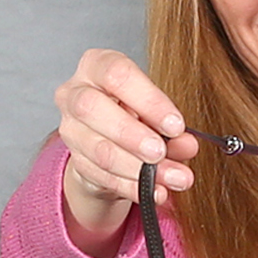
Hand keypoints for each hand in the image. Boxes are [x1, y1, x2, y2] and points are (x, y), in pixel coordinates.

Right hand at [54, 49, 201, 250]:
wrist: (111, 140)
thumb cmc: (135, 113)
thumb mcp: (156, 113)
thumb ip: (171, 127)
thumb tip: (187, 143)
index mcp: (96, 66)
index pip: (116, 74)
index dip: (147, 100)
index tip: (175, 125)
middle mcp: (74, 93)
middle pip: (92, 108)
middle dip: (131, 134)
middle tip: (161, 152)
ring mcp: (70, 129)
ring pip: (98, 149)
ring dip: (137, 168)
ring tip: (172, 178)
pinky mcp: (75, 161)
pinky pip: (101, 177)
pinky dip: (132, 187)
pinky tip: (154, 192)